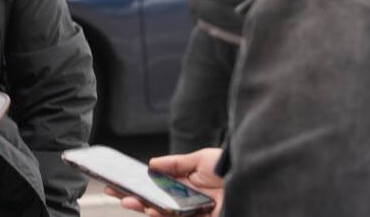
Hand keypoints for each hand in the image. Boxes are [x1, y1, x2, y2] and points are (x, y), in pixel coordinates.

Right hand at [105, 147, 223, 216]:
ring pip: (163, 213)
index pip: (158, 186)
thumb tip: (152, 163)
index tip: (121, 180)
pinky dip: (161, 215)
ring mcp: (193, 212)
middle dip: (134, 198)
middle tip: (114, 192)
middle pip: (156, 201)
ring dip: (143, 207)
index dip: (139, 184)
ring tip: (128, 201)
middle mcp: (188, 200)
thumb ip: (175, 163)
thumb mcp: (200, 158)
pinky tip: (151, 209)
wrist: (255, 179)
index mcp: (187, 184)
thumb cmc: (231, 168)